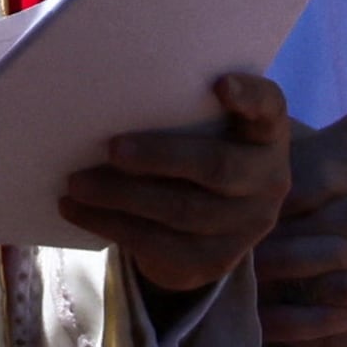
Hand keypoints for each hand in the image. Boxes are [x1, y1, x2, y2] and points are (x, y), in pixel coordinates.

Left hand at [61, 74, 292, 294]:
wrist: (212, 223)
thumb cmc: (197, 151)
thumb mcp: (207, 129)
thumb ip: (185, 113)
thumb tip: (113, 100)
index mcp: (268, 134)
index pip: (269, 107)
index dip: (248, 96)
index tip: (219, 84)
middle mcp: (269, 180)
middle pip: (218, 167)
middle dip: (161, 157)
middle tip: (112, 148)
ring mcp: (247, 227)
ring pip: (181, 212)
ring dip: (122, 196)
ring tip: (77, 183)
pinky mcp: (215, 262)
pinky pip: (159, 246)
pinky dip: (112, 226)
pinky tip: (78, 211)